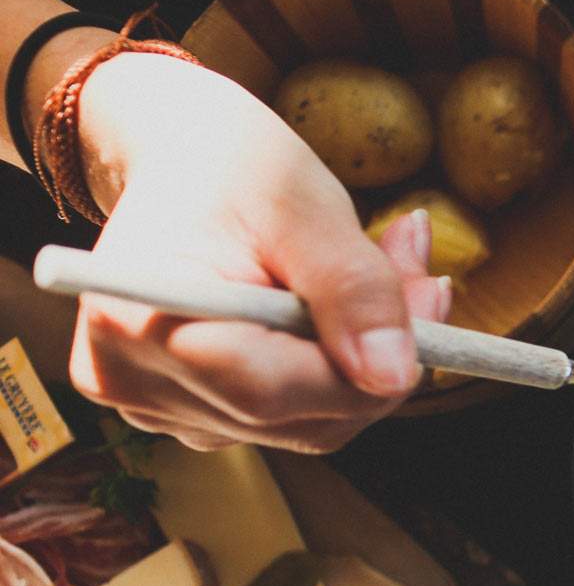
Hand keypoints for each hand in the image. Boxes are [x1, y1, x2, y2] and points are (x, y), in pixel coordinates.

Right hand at [64, 53, 448, 452]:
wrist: (182, 161)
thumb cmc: (230, 167)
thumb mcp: (303, 205)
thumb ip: (353, 289)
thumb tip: (393, 376)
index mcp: (134, 323)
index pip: (269, 392)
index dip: (365, 365)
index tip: (429, 298)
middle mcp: (134, 382)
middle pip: (298, 418)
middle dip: (380, 356)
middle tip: (423, 274)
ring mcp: (159, 409)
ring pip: (311, 424)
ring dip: (368, 360)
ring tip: (388, 269)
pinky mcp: (193, 414)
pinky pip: (295, 417)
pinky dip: (339, 368)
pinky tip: (347, 308)